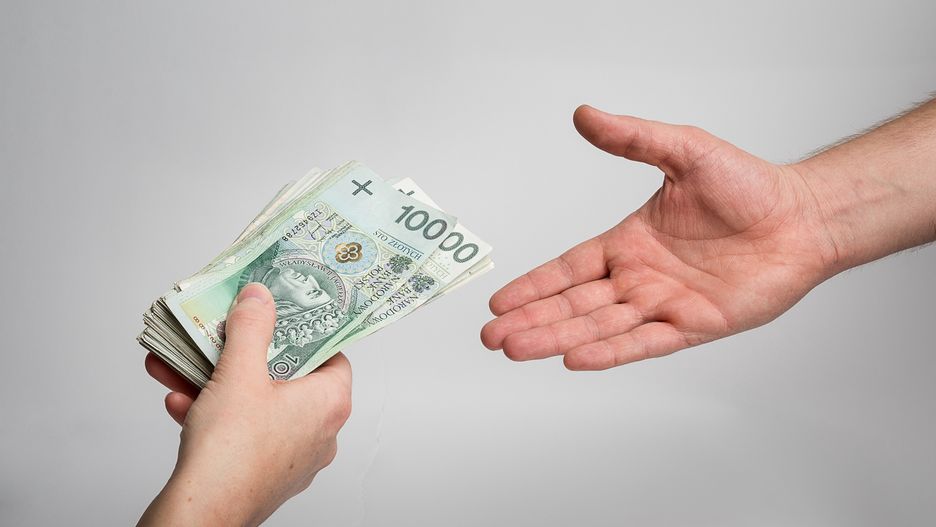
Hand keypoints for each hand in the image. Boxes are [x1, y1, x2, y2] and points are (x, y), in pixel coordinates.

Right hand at [140, 283, 351, 525]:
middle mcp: (319, 432)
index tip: (281, 313)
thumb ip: (252, 326)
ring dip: (217, 381)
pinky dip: (212, 413)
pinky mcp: (262, 473)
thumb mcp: (240, 371)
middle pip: (285, 377)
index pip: (331, 354)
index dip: (305, 330)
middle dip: (244, 354)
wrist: (201, 514)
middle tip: (226, 334)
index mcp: (330, 404)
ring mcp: (291, 456)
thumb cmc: (233, 451)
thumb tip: (259, 298)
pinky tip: (179, 399)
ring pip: (255, 404)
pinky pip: (240, 431)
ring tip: (185, 362)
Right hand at [481, 105, 838, 369]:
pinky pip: (644, 342)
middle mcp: (639, 277)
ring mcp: (664, 304)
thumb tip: (585, 114)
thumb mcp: (683, 151)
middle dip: (532, 321)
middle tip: (492, 338)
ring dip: (557, 338)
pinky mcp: (693, 325)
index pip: (569, 268)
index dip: (534, 285)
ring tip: (517, 349)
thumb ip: (632, 138)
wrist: (803, 216)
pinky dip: (611, 352)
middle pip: (574, 305)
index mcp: (629, 243)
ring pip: (599, 327)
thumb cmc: (748, 185)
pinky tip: (576, 359)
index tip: (499, 303)